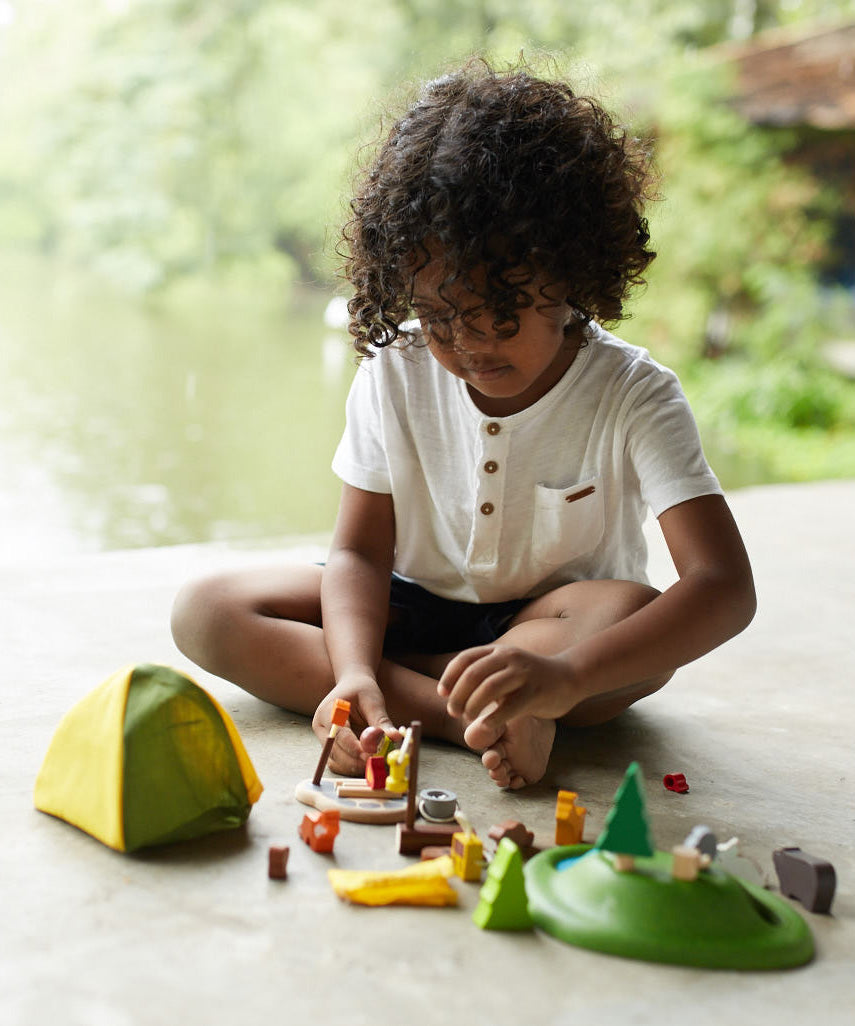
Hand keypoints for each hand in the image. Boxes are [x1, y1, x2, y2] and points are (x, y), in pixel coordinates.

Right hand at [312, 676, 398, 775]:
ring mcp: (323, 738)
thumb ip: (382, 721)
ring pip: (336, 761)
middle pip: (334, 752)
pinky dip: (353, 765)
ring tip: (375, 762)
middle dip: (355, 761)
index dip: (355, 748)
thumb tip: (395, 737)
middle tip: (376, 763)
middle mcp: (321, 727)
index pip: (339, 735)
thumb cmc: (362, 690)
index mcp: (328, 711)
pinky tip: (368, 761)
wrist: (353, 685)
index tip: (372, 755)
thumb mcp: (374, 701)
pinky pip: (339, 762)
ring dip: (354, 766)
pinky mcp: (330, 747)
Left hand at [437, 644, 575, 736]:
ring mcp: (523, 674)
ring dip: (472, 705)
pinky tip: (484, 728)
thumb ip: (484, 676)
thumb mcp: (506, 669)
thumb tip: (453, 694)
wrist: (570, 677)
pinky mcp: (535, 692)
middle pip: (473, 673)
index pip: (465, 658)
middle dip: (458, 694)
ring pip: (489, 687)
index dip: (449, 676)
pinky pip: (509, 706)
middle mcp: (509, 657)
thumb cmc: (531, 678)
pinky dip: (492, 719)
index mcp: (499, 651)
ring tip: (467, 718)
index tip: (442, 693)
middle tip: (453, 711)